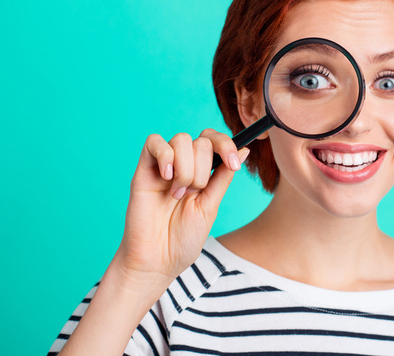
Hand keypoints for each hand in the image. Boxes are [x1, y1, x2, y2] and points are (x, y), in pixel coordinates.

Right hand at [114, 129, 248, 289]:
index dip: (226, 145)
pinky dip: (165, 155)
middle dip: (203, 168)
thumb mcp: (211, 205)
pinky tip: (167, 177)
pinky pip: (154, 141)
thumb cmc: (183, 238)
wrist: (157, 260)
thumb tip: (244, 150)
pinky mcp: (143, 170)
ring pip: (181, 139)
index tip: (234, 164)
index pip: (214, 140)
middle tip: (193, 193)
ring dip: (186, 168)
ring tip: (177, 194)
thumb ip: (223, 176)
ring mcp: (163, 166)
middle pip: (201, 141)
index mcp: (202, 172)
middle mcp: (183, 165)